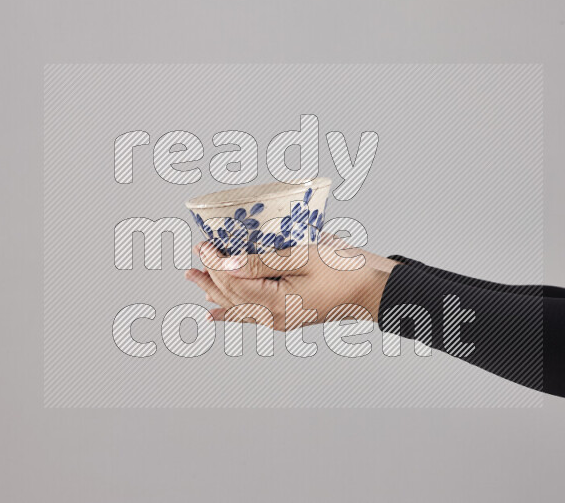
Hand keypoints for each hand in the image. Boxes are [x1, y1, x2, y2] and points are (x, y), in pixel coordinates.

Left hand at [184, 236, 397, 329]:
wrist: (373, 289)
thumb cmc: (344, 269)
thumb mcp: (302, 257)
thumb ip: (262, 262)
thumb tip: (227, 264)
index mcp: (276, 304)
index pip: (233, 283)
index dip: (215, 263)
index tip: (204, 245)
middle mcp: (274, 317)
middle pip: (231, 298)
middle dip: (209, 279)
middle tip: (191, 262)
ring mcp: (281, 319)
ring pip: (238, 307)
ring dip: (215, 292)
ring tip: (196, 280)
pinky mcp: (289, 315)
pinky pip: (252, 315)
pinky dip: (232, 311)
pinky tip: (219, 314)